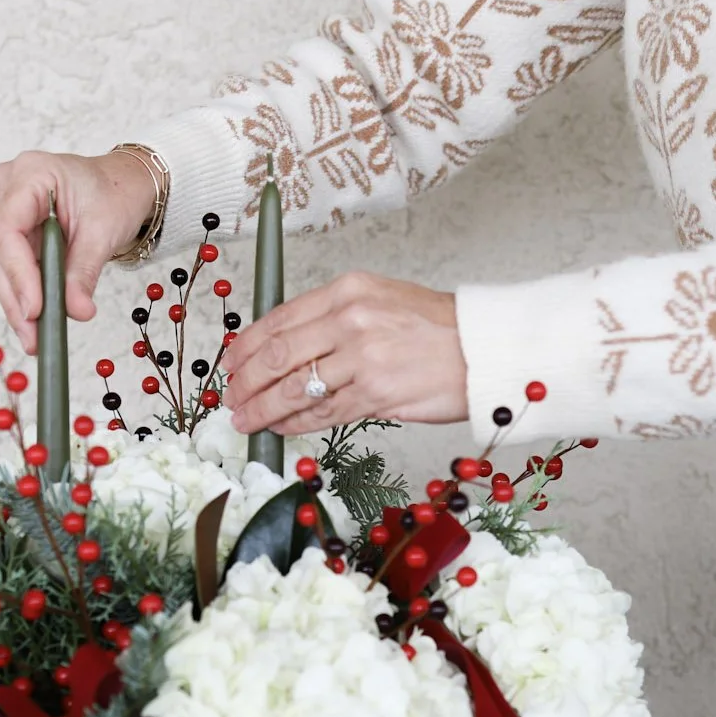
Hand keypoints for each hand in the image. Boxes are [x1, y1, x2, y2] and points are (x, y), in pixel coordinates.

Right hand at [0, 150, 157, 351]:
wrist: (121, 186)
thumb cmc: (114, 194)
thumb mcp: (103, 231)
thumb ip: (84, 272)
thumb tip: (75, 311)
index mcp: (30, 173)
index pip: (8, 229)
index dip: (18, 274)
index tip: (34, 309)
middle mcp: (9, 188)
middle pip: (0, 252)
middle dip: (17, 298)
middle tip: (33, 336)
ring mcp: (7, 209)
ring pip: (2, 265)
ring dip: (17, 304)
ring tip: (34, 339)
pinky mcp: (13, 231)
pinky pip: (13, 267)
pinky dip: (24, 296)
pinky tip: (33, 325)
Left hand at [221, 272, 467, 435]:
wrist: (485, 349)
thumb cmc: (437, 329)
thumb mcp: (380, 301)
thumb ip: (333, 318)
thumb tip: (285, 348)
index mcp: (348, 290)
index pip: (279, 318)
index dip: (246, 346)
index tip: (231, 363)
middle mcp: (352, 319)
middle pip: (278, 354)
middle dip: (245, 380)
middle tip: (230, 397)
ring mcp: (363, 358)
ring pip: (295, 387)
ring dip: (263, 407)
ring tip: (245, 419)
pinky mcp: (377, 394)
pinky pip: (323, 412)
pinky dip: (295, 422)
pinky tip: (281, 426)